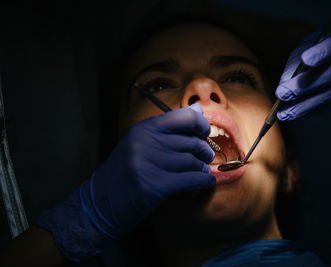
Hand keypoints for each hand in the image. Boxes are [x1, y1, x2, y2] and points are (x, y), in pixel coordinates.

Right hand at [37, 103, 214, 260]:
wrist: (98, 204)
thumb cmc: (122, 174)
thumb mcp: (140, 144)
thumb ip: (169, 128)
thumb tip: (198, 109)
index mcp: (142, 129)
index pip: (183, 117)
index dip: (200, 124)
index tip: (204, 133)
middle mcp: (145, 142)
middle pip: (190, 142)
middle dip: (203, 151)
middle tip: (205, 157)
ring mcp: (148, 163)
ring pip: (191, 162)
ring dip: (202, 168)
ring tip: (202, 171)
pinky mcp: (153, 186)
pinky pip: (190, 180)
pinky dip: (202, 181)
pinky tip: (206, 182)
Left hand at [276, 30, 330, 119]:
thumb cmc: (314, 54)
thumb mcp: (302, 52)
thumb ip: (294, 66)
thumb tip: (284, 87)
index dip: (321, 53)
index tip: (305, 59)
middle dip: (304, 87)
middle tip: (282, 94)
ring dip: (306, 106)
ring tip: (284, 113)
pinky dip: (313, 110)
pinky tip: (297, 114)